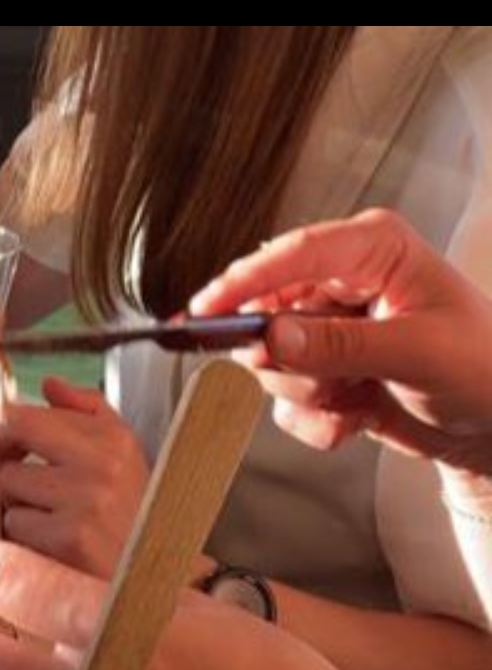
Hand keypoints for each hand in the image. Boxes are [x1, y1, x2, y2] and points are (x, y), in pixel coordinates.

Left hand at [0, 380, 149, 576]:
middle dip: (4, 463)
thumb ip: (88, 412)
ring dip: (16, 503)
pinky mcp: (71, 538)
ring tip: (46, 517)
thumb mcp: (123, 455)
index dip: (1, 428)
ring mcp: (86, 500)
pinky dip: (24, 537)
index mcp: (112, 438)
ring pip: (8, 485)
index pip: (26, 413)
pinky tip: (50, 542)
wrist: (154, 574)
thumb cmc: (132, 516)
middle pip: (9, 443)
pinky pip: (16, 524)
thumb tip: (50, 385)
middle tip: (16, 482)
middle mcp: (103, 463)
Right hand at [192, 208, 491, 480]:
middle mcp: (346, 280)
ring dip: (312, 395)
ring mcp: (332, 327)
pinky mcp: (326, 369)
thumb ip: (341, 345)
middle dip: (295, 363)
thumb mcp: (417, 353)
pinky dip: (319, 421)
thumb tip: (273, 337)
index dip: (245, 283)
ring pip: (274, 363)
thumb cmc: (482, 369)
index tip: (205, 312)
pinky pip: (288, 401)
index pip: (295, 255)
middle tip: (336, 384)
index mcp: (375, 248)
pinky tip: (358, 417)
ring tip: (361, 398)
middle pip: (271, 315)